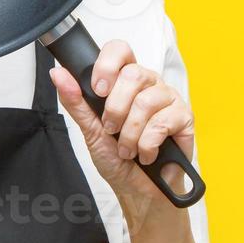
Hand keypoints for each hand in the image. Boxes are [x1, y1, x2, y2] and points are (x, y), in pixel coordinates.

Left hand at [50, 39, 194, 205]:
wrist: (139, 191)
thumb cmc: (117, 159)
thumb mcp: (89, 130)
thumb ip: (75, 101)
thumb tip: (58, 74)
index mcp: (125, 82)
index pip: (120, 50)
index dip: (107, 65)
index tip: (97, 90)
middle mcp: (149, 85)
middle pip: (133, 74)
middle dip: (115, 109)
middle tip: (111, 129)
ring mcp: (169, 99)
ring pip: (146, 101)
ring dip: (130, 133)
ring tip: (127, 149)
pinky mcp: (185, 118)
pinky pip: (163, 122)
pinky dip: (147, 144)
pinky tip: (146, 154)